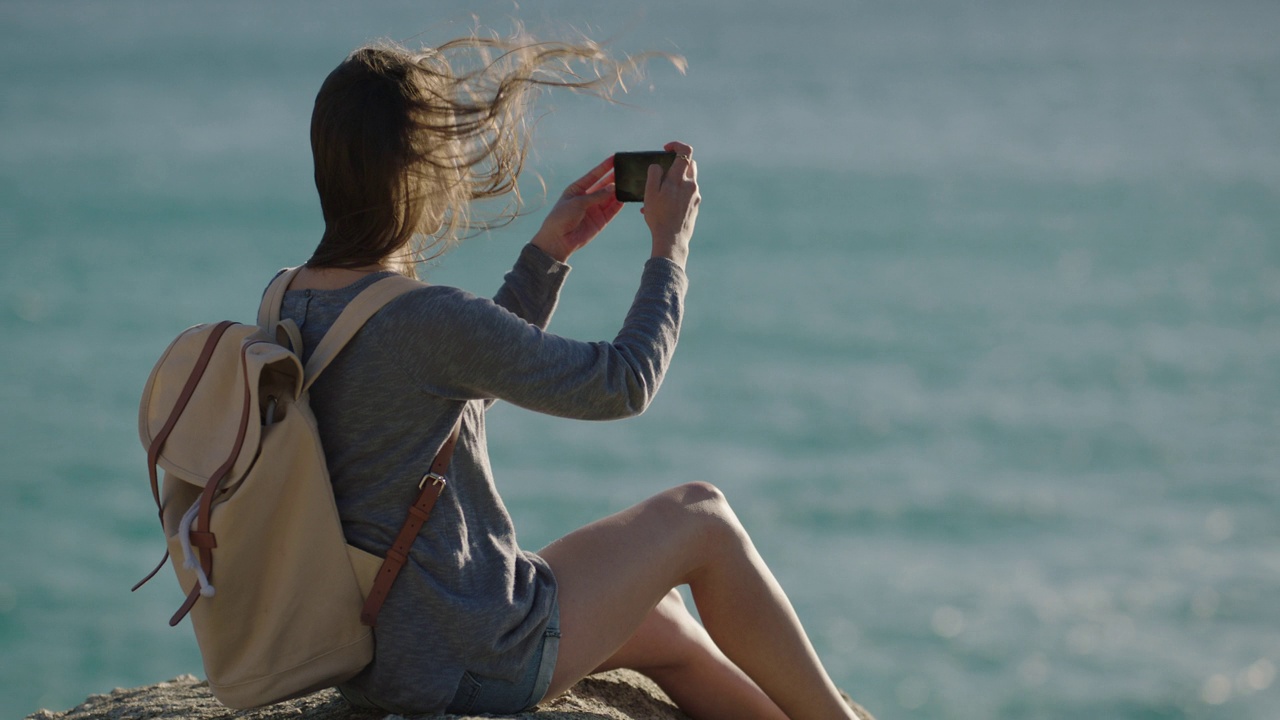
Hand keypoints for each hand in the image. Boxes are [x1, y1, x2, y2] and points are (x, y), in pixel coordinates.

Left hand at [531, 156, 622, 262]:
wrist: (558, 240)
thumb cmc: (562, 217)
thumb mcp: (578, 202)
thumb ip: (596, 195)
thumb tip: (613, 187)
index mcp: (577, 189)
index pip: (593, 175)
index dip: (604, 167)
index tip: (614, 158)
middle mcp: (587, 198)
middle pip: (603, 185)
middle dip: (614, 178)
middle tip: (625, 170)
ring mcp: (594, 209)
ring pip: (610, 197)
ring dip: (618, 191)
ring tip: (628, 183)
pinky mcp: (600, 221)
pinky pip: (612, 210)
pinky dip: (619, 204)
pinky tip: (625, 197)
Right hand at [642, 141, 698, 267]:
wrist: (672, 239)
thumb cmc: (659, 217)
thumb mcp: (650, 194)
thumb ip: (654, 175)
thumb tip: (658, 165)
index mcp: (679, 179)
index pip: (686, 152)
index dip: (676, 145)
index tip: (666, 149)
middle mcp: (691, 185)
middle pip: (689, 164)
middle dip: (677, 164)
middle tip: (663, 173)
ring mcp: (695, 196)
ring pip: (688, 180)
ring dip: (676, 181)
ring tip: (659, 195)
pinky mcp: (695, 205)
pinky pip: (687, 193)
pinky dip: (677, 194)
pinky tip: (665, 206)